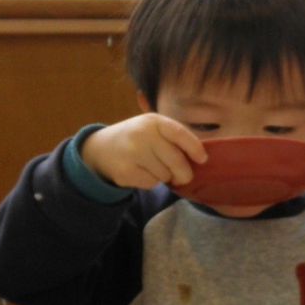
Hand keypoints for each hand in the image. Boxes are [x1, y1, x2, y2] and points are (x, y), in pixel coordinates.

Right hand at [80, 113, 207, 189]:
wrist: (100, 148)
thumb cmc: (137, 138)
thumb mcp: (154, 128)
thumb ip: (175, 138)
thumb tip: (202, 157)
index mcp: (154, 121)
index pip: (180, 134)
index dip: (195, 148)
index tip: (203, 159)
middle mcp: (143, 135)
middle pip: (176, 161)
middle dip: (184, 173)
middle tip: (184, 176)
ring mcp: (132, 153)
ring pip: (165, 174)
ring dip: (165, 176)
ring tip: (153, 167)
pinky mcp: (125, 171)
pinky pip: (151, 183)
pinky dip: (151, 182)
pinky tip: (142, 172)